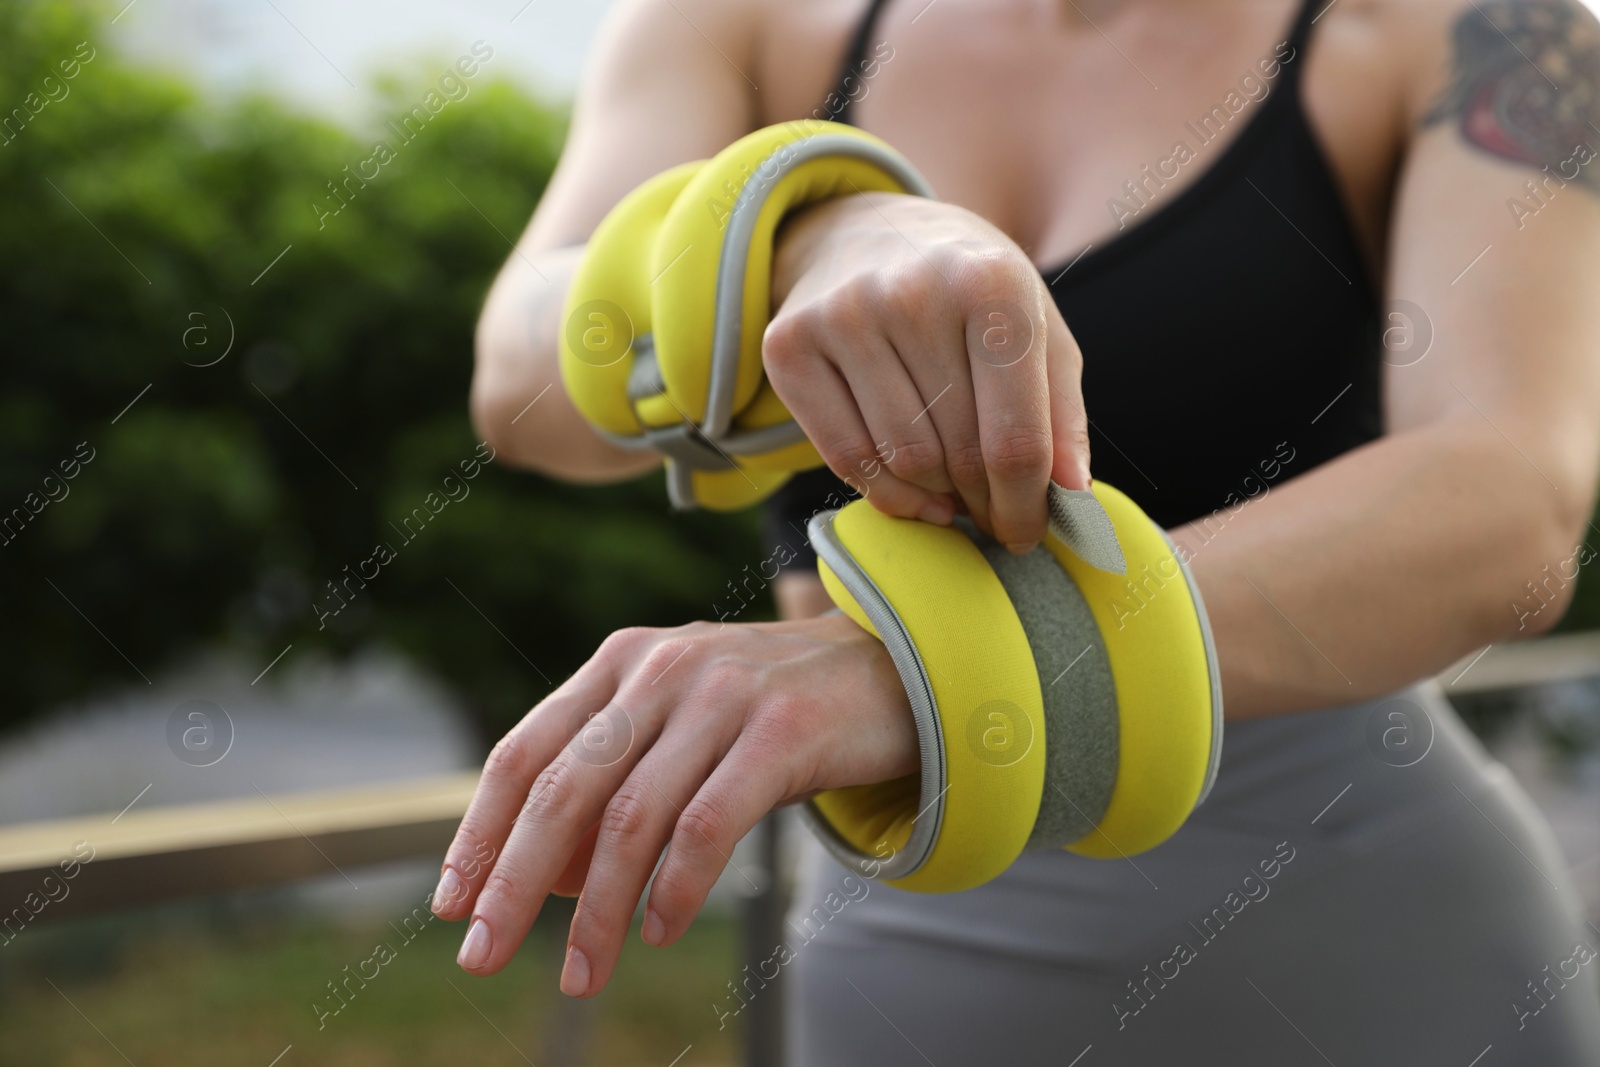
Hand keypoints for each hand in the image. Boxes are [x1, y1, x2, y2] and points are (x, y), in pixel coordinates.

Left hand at [431, 611, 916, 994]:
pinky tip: (657, 931)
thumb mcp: (678, 729)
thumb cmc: (767, 711)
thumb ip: (612, 786)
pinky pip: (708, 825)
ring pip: (632, 818)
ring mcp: (721, 695)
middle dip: (513, 881)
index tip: (452, 903)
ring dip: (597, 911)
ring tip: (581, 975)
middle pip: (562, 788)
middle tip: (481, 955)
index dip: (480, 831)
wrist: (887, 667)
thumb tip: (547, 879)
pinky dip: (675, 888)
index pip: (524, 752)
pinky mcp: (782, 729)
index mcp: (619, 664)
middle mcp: (659, 671)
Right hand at [764, 191, 1091, 551]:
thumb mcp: (1035, 324)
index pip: (1016, 436)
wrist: (863, 231)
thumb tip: (1073, 497)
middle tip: (992, 516)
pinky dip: (885, 493)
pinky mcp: (789, 345)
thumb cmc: (967, 290)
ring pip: (904, 462)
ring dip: (936, 497)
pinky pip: (846, 457)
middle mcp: (912, 292)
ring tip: (954, 491)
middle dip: (984, 503)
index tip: (1029, 533)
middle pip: (960, 455)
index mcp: (991, 283)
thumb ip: (1061, 410)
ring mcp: (843, 316)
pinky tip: (912, 491)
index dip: (1027, 504)